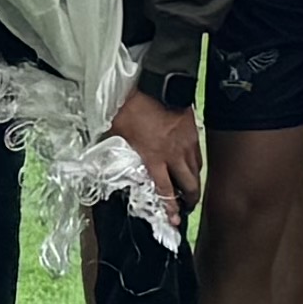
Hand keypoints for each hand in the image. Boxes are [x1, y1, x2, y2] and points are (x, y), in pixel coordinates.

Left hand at [108, 90, 202, 219]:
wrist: (160, 84)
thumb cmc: (136, 105)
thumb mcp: (117, 127)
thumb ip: (115, 145)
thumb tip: (103, 153)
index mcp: (154, 158)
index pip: (165, 190)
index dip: (170, 208)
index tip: (174, 219)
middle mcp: (174, 156)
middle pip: (189, 186)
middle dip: (190, 200)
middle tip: (187, 208)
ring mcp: (187, 144)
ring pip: (197, 172)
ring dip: (195, 184)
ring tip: (192, 191)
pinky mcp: (194, 133)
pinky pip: (199, 156)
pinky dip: (197, 165)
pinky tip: (194, 166)